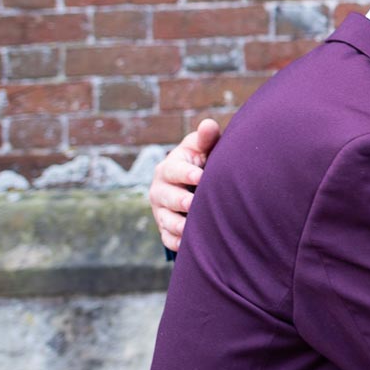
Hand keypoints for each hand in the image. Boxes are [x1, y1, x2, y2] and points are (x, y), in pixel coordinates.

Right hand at [148, 118, 219, 252]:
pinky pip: (168, 239)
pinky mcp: (165, 229)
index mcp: (169, 167)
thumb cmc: (202, 161)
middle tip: (194, 203)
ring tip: (191, 228)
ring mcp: (161, 211)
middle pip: (166, 197)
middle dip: (179, 200)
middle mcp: (160, 189)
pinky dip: (177, 242)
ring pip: (165, 220)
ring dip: (178, 225)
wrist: (194, 183)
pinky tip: (189, 245)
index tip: (200, 176)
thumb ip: (206, 138)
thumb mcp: (202, 148)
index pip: (173, 170)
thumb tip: (208, 124)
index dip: (186, 173)